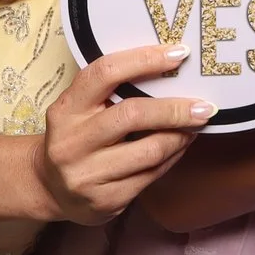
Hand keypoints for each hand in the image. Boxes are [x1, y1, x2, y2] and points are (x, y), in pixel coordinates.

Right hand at [32, 44, 214, 223]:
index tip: (179, 53)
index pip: (105, 73)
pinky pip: (151, 176)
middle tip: (204, 106)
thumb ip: (112, 90)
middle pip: (133, 114)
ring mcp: (87, 175)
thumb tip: (171, 70)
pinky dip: (173, 158)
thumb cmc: (77, 137)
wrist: (51, 188)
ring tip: (195, 126)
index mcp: (66, 109)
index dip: (145, 59)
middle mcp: (71, 142)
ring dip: (180, 136)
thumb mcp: (81, 108)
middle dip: (175, 109)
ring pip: (149, 151)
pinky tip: (180, 147)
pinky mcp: (105, 201)